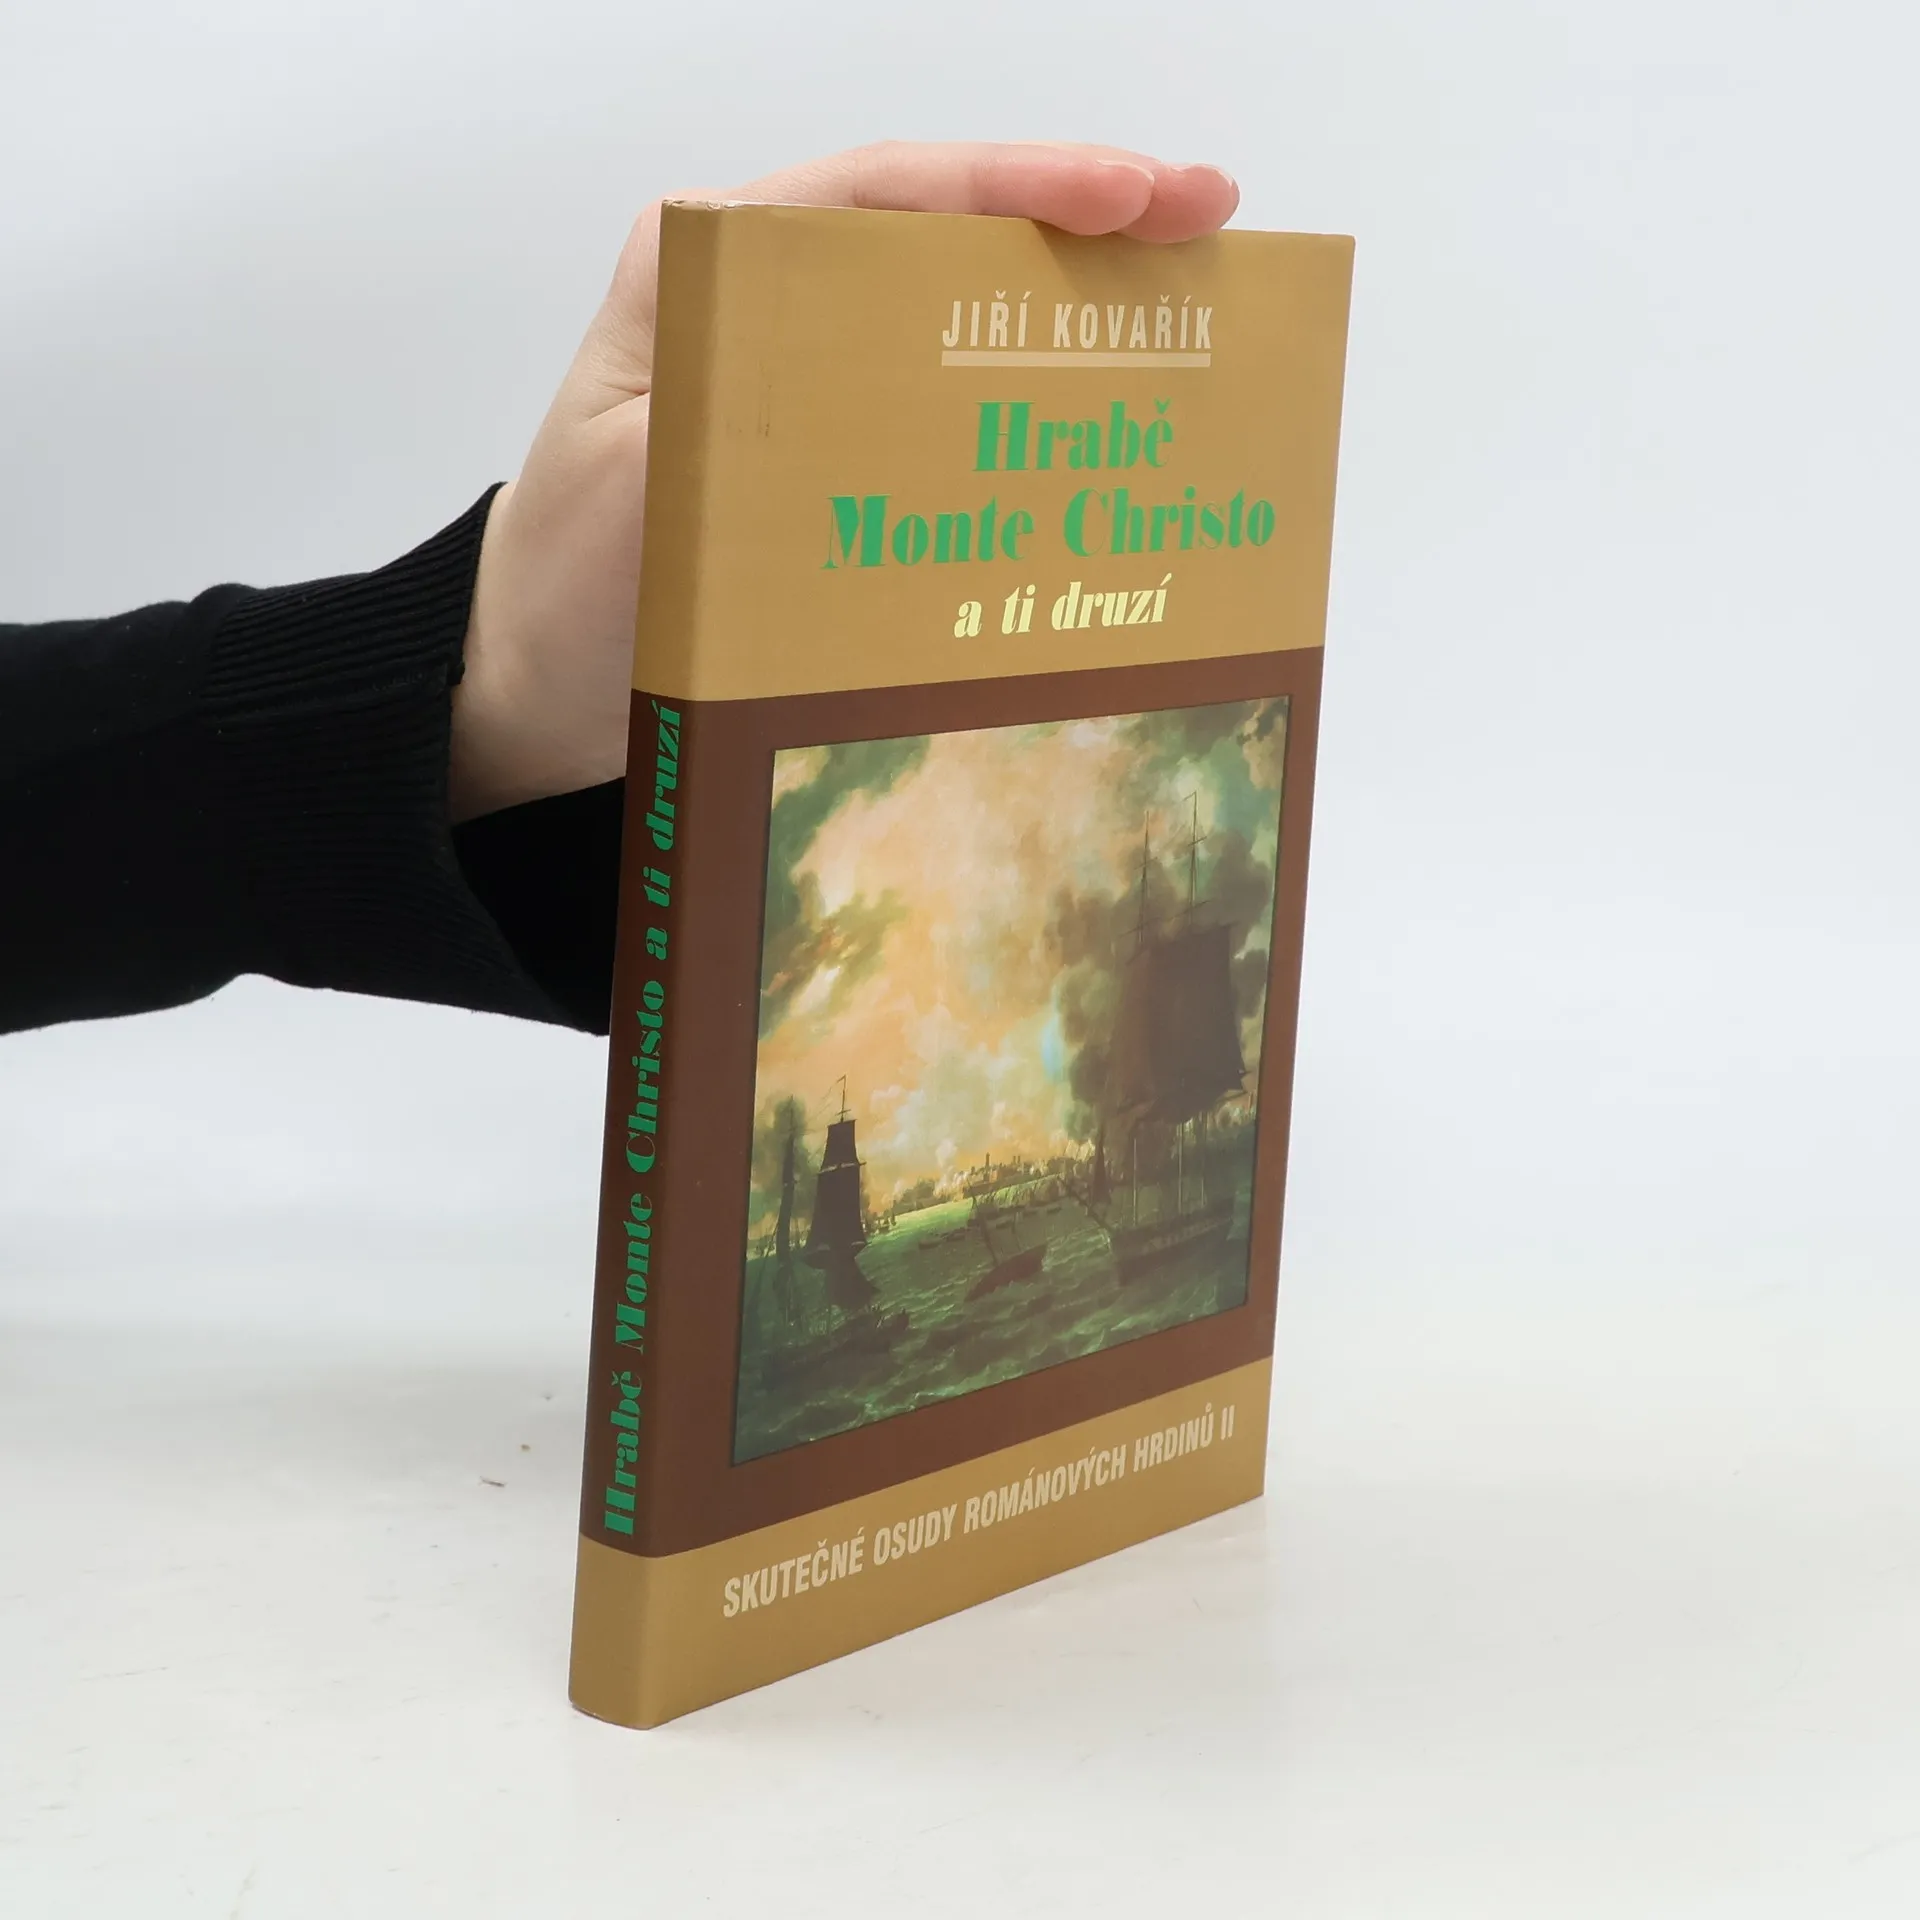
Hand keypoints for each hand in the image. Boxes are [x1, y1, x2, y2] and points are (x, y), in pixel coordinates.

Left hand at [449, 141, 1240, 820]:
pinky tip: (1100, 415)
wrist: (536, 689)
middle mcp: (762, 295)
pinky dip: (1024, 397)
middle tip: (1209, 223)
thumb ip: (729, 421)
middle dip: (1079, 218)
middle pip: (941, 230)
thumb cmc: (566, 593)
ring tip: (1189, 301)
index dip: (1020, 183)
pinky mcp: (826, 447)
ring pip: (954, 309)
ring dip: (1068, 302)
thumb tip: (857, 389)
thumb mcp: (631, 500)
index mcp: (707, 262)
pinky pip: (940, 399)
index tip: (1136, 197)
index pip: (885, 189)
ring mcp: (801, 371)